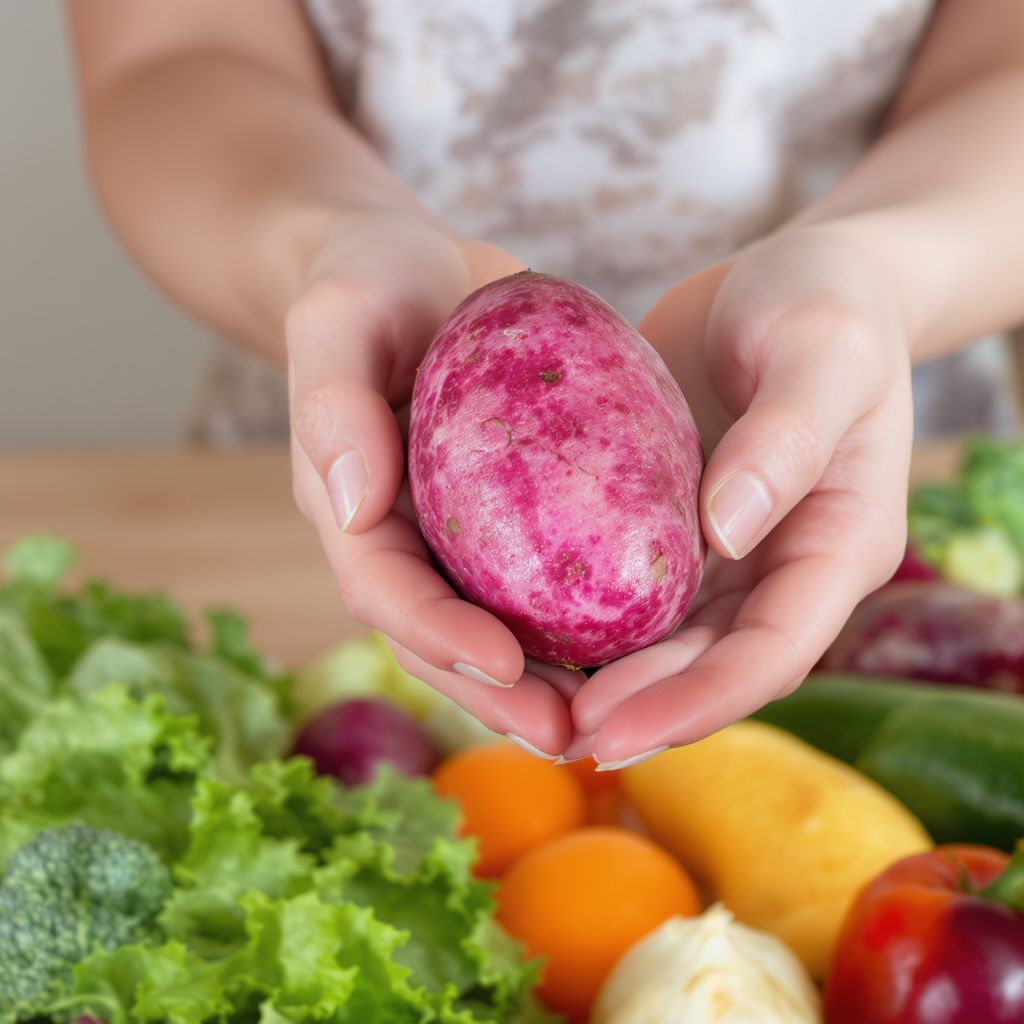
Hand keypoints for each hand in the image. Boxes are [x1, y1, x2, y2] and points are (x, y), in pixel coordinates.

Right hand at [287, 210, 580, 755]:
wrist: (411, 270)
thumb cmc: (366, 282)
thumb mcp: (338, 315)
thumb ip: (329, 400)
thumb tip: (351, 508)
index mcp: (351, 507)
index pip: (383, 590)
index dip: (437, 635)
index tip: (508, 663)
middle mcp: (401, 538)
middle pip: (442, 637)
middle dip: (500, 694)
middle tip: (571, 737)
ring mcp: (452, 535)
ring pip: (493, 627)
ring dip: (546, 683)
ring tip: (612, 721)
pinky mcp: (503, 517)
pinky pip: (538, 583)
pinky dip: (577, 624)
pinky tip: (637, 648)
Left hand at [571, 227, 913, 767]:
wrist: (787, 279)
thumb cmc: (824, 299)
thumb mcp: (821, 347)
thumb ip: (787, 436)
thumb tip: (725, 531)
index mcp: (839, 546)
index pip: (773, 652)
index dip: (697, 703)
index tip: (614, 731)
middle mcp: (783, 568)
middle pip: (711, 667)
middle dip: (638, 711)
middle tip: (549, 734)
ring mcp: (731, 555)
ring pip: (667, 644)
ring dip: (602, 681)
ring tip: (520, 704)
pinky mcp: (678, 527)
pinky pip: (631, 589)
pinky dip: (583, 619)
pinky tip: (520, 631)